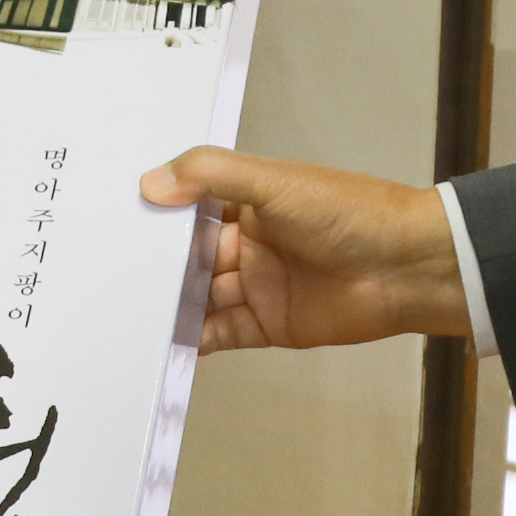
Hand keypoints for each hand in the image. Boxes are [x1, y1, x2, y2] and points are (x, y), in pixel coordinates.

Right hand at [139, 148, 462, 352]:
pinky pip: (220, 333)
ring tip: (124, 311)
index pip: (190, 209)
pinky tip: (161, 340)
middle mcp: (251, 243)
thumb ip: (212, 176)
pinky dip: (192, 338)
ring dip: (168, 304)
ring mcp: (259, 286)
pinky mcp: (269, 325)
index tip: (116, 223)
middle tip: (109, 274)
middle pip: (190, 258)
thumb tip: (153, 182)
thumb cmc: (352, 213)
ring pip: (200, 297)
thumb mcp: (275, 181)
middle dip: (156, 267)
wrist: (407, 268)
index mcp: (250, 202)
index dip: (158, 216)